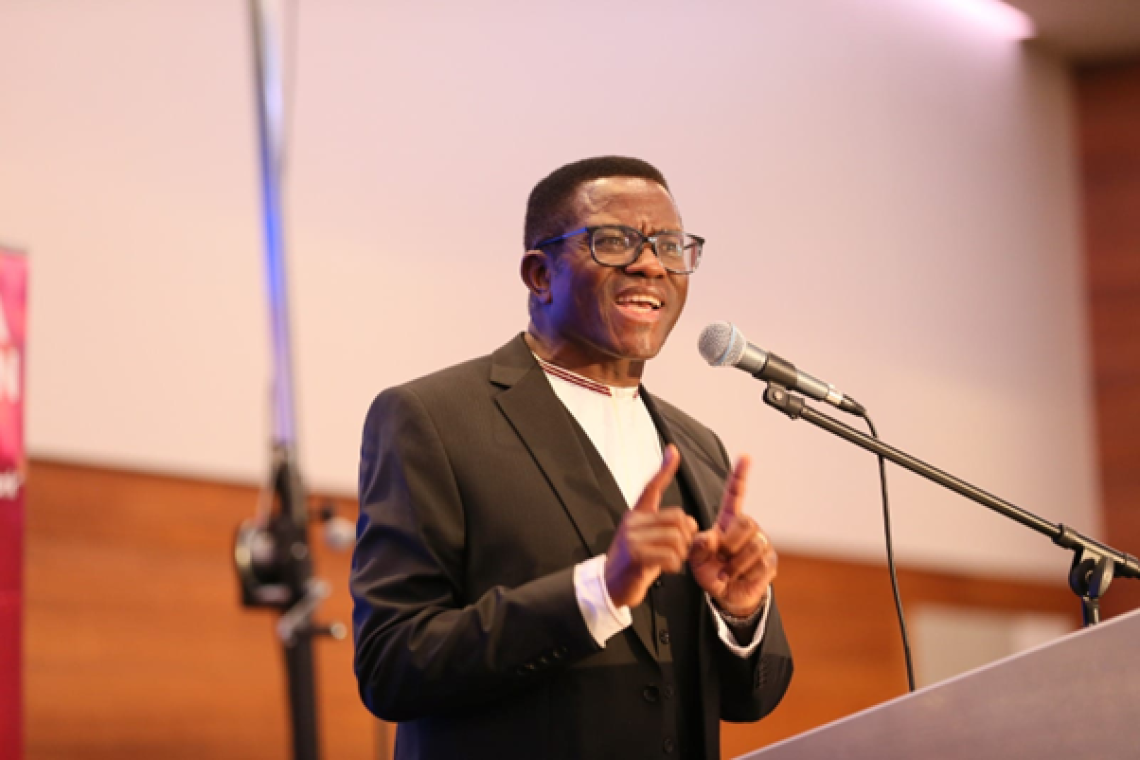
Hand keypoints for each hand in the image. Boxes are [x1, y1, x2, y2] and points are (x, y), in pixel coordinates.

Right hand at [605, 445, 698, 608]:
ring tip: (673, 560)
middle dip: (687, 535)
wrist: (610, 586)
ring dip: (682, 553)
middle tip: (681, 549)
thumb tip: (691, 522)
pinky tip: (666, 569)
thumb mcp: (646, 540)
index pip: (652, 487)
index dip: (665, 468)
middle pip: (678, 517)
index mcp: (636, 514)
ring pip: (677, 537)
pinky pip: (670, 555)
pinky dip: (674, 565)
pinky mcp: (636, 555)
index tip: (673, 449)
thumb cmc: (634, 564)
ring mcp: (633, 538)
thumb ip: (666, 528)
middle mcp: (633, 522)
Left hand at [689, 455, 776, 616]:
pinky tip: (736, 578)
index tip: (745, 457)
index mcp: (727, 520)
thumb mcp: (696, 557)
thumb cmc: (710, 569)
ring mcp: (761, 543)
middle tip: (720, 556)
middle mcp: (747, 528)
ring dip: (734, 564)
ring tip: (726, 572)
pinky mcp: (770, 561)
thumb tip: (711, 538)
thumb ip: (699, 545)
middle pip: (746, 521)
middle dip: (730, 542)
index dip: (740, 476)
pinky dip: (743, 574)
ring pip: (753, 546)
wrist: (725, 594)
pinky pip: (760, 564)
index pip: (735, 494)